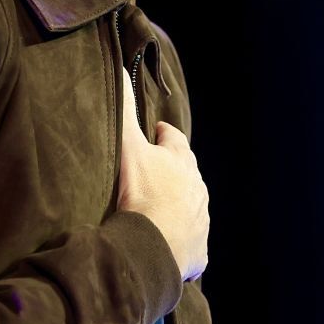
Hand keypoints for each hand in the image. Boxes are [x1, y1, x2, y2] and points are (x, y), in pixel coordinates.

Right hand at [115, 65, 209, 281]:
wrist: (151, 248)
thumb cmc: (140, 194)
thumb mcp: (129, 148)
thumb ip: (125, 111)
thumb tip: (122, 71)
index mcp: (183, 161)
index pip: (175, 139)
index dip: (163, 135)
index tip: (155, 133)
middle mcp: (198, 189)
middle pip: (186, 173)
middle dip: (173, 170)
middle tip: (154, 171)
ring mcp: (201, 222)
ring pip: (192, 206)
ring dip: (178, 204)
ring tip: (159, 208)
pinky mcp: (199, 252)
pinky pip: (191, 243)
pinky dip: (182, 240)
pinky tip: (168, 243)